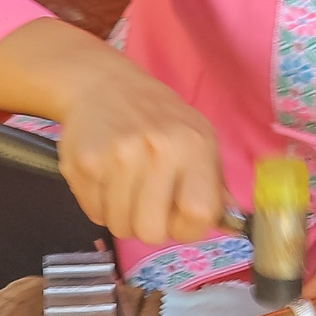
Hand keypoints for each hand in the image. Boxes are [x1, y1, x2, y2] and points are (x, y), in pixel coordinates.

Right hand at [0, 19, 231, 245]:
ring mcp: (119, 155)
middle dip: (148, 226)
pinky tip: (104, 176)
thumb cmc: (158, 119)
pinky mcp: (86, 161)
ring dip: (121, 215)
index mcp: (195, 146)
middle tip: (145, 202)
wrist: (105, 84)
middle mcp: (160, 149)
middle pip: (152, 231)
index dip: (188, 228)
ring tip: (123, 185)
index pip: (199, 215)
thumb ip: (214, 184)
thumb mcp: (199, 140)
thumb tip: (230, 224)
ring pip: (119, 226)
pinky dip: (98, 203)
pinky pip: (93, 212)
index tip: (178, 218)